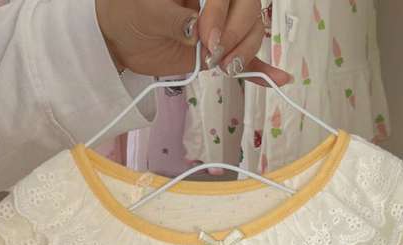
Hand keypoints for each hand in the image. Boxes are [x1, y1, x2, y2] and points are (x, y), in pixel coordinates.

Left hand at [95, 0, 291, 87]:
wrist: (121, 36)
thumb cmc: (128, 12)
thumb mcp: (144, 11)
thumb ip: (170, 19)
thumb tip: (195, 30)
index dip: (224, 12)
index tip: (205, 37)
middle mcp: (218, 0)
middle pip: (249, 8)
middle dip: (237, 34)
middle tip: (213, 55)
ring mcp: (223, 24)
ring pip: (254, 31)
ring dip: (245, 53)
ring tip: (224, 69)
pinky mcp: (222, 49)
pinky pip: (248, 58)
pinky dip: (262, 70)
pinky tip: (280, 79)